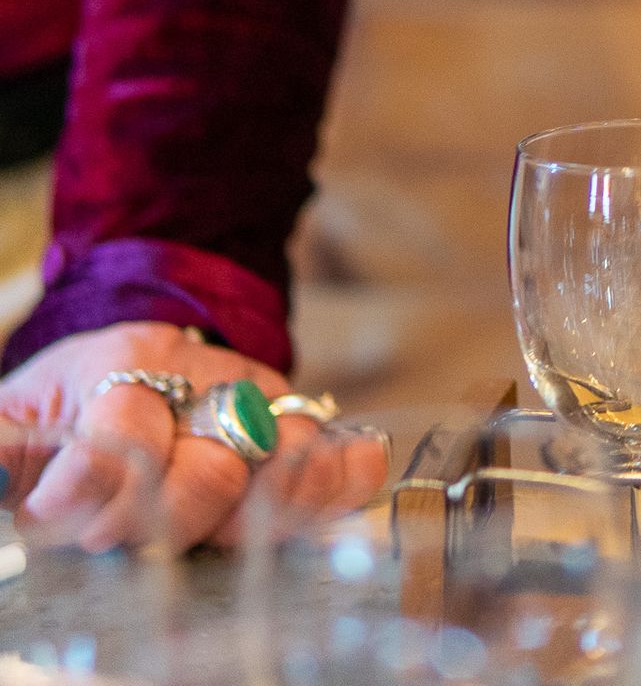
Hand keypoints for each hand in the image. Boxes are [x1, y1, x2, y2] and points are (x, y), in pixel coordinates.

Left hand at [0, 322, 386, 552]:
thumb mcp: (22, 413)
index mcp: (128, 361)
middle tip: (119, 540)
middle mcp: (209, 376)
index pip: (129, 420)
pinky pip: (345, 455)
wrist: (137, 364)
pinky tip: (307, 514)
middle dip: (166, 516)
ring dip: (256, 512)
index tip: (54, 514)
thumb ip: (4, 448)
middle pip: (213, 461)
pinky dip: (339, 485)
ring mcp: (265, 402)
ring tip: (217, 539)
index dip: (92, 483)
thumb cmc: (72, 405)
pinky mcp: (301, 429)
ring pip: (288, 457)